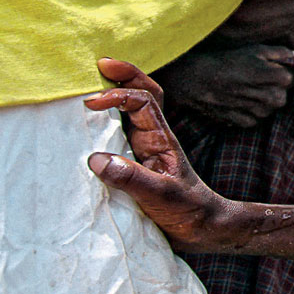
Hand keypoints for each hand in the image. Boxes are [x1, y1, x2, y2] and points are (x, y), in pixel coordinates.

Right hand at [85, 59, 231, 250]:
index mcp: (162, 139)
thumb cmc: (189, 212)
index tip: (91, 102)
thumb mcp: (161, 197)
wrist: (205, 229)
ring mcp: (145, 150)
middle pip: (142, 95)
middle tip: (99, 63)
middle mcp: (153, 139)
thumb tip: (97, 159)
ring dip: (115, 95)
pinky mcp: (136, 165)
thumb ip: (132, 179)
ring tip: (90, 85)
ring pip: (131, 113)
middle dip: (124, 75)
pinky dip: (106, 123)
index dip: (118, 93)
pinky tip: (89, 125)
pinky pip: (120, 135)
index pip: (143, 101)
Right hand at [157, 45, 293, 126]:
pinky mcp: (239, 121)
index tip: (273, 71)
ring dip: (262, 102)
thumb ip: (279, 53)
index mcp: (269, 75)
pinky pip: (254, 120)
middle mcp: (263, 95)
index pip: (291, 80)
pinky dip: (250, 112)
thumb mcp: (254, 50)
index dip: (283, 75)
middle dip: (274, 90)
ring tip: (247, 91)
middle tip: (260, 82)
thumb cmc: (226, 61)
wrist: (194, 79)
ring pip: (269, 110)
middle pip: (281, 97)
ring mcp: (251, 109)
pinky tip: (239, 101)